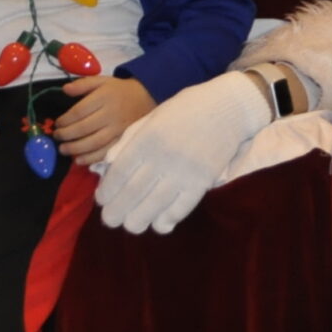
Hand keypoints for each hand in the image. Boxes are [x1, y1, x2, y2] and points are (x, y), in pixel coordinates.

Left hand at [53, 75, 156, 165]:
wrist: (145, 97)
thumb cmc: (118, 90)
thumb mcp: (101, 81)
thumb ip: (82, 84)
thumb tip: (65, 90)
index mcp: (104, 97)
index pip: (80, 111)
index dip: (65, 120)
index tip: (57, 124)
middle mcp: (111, 114)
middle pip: (84, 128)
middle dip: (66, 134)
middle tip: (57, 137)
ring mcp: (118, 129)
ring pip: (94, 142)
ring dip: (75, 148)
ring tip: (63, 149)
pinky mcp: (122, 140)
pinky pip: (106, 152)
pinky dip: (91, 158)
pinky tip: (79, 160)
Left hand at [94, 70, 274, 232]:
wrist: (229, 106)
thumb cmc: (187, 108)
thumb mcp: (153, 117)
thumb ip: (129, 140)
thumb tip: (108, 165)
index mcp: (148, 139)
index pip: (119, 173)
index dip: (107, 192)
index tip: (102, 200)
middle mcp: (163, 157)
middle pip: (132, 195)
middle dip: (116, 213)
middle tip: (110, 220)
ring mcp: (184, 171)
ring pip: (154, 208)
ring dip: (138, 222)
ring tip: (132, 224)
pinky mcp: (203, 182)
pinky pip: (180, 209)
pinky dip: (167, 221)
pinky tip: (159, 223)